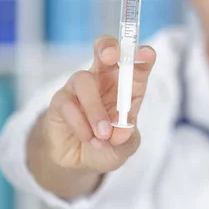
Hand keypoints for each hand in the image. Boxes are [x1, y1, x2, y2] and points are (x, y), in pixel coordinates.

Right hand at [43, 35, 156, 172]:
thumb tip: (120, 133)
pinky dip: (81, 124)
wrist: (80, 161)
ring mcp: (81, 87)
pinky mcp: (61, 100)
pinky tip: (89, 139)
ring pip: (84, 80)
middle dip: (108, 48)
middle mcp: (105, 78)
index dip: (143, 55)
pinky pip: (68, 104)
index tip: (147, 54)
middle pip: (105, 50)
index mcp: (129, 84)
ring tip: (103, 135)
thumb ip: (126, 139)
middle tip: (110, 56)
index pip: (138, 63)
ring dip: (95, 109)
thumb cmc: (109, 144)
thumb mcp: (125, 147)